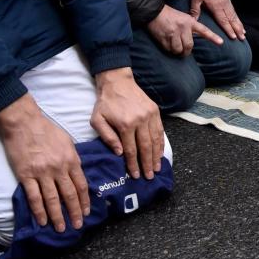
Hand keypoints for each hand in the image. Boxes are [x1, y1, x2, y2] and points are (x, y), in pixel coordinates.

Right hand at [0, 95, 89, 233]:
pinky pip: (34, 197)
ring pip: (52, 199)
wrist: (24, 123)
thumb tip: (77, 172)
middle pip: (69, 194)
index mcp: (71, 159)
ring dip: (57, 216)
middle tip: (77, 225)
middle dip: (74, 211)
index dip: (84, 200)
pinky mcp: (26, 175)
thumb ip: (72, 158)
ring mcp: (42, 173)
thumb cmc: (46, 130)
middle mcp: (59, 168)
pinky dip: (39, 211)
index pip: (80, 184)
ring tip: (61, 228)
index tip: (86, 211)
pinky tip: (42, 221)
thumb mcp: (67, 141)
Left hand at [91, 67, 164, 182]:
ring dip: (156, 156)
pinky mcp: (155, 111)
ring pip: (155, 140)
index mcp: (125, 124)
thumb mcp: (97, 120)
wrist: (118, 82)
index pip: (131, 149)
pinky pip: (160, 130)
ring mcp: (150, 115)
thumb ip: (107, 137)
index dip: (133, 164)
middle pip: (146, 147)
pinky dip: (161, 143)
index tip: (135, 175)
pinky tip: (160, 153)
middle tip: (149, 177)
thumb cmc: (105, 103)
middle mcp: (140, 120)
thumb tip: (119, 153)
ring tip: (156, 168)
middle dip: (147, 164)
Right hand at [147, 4, 221, 56]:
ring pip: (178, 50)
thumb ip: (190, 27)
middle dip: (186, 52)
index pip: (204, 30)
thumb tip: (192, 41)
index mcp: (190, 22)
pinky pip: (169, 49)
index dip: (212, 37)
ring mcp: (173, 33)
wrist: (154, 12)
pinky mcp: (164, 38)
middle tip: (184, 53)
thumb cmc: (170, 15)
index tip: (221, 42)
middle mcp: (183, 28)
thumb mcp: (184, 18)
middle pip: (189, 46)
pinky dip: (169, 50)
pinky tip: (167, 44)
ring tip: (175, 48)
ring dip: (177, 52)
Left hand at [190, 0, 244, 40]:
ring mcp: (227, 2)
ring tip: (244, 33)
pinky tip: (239, 22)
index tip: (233, 37)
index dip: (228, 29)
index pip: (223, 20)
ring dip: (239, 25)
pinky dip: (237, 18)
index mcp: (216, 6)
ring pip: (234, 15)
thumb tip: (193, 20)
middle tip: (242, 38)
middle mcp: (223, 5)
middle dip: (237, 29)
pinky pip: (234, 11)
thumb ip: (195, 9)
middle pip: (231, 19)